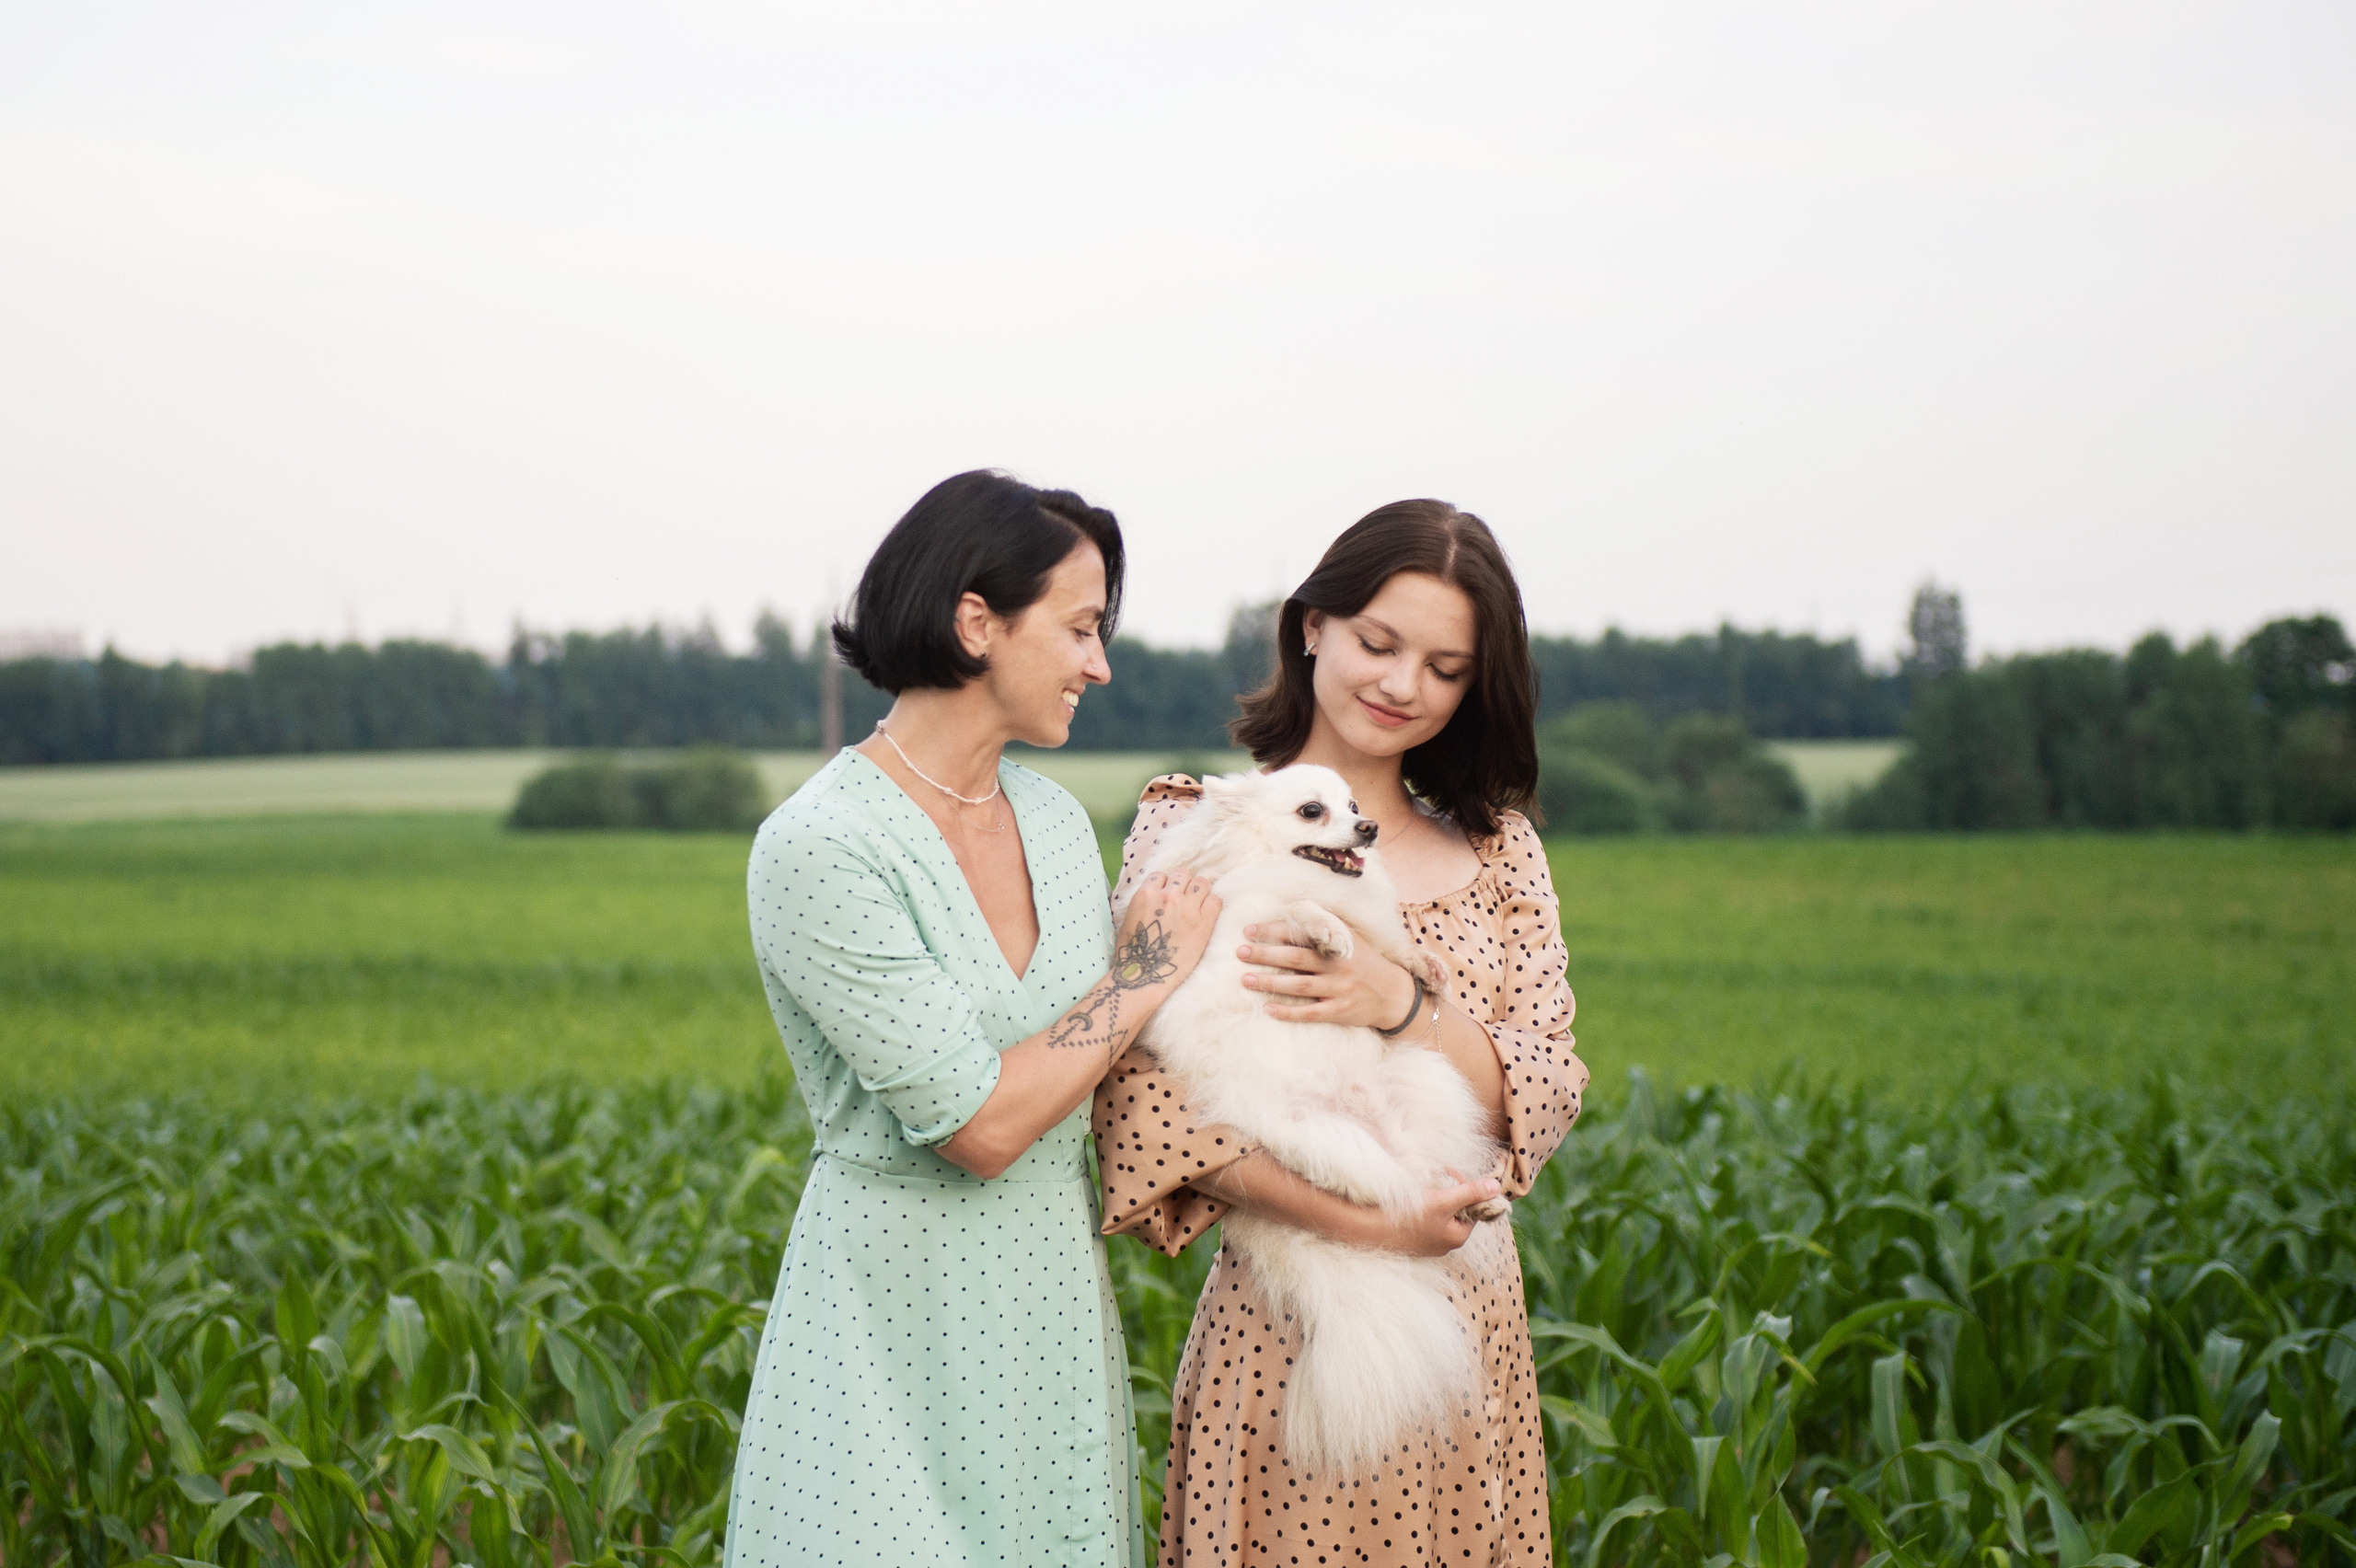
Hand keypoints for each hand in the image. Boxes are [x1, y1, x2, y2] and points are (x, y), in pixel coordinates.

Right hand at [1113, 866, 1222, 994]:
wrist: (1146, 975)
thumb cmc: (1133, 952)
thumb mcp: (1129, 919)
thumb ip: (1144, 902)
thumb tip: (1155, 895)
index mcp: (1146, 894)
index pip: (1162, 875)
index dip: (1166, 885)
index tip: (1168, 895)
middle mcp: (1168, 896)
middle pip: (1183, 874)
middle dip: (1183, 885)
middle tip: (1184, 900)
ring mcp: (1187, 908)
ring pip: (1202, 882)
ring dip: (1199, 892)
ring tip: (1197, 905)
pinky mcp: (1204, 922)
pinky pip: (1215, 900)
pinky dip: (1212, 905)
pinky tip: (1206, 915)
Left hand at [1237, 922, 1419, 1029]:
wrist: (1394, 994)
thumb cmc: (1366, 963)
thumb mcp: (1351, 940)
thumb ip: (1326, 929)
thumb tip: (1296, 913)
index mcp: (1337, 944)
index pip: (1300, 935)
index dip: (1274, 931)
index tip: (1249, 930)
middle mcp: (1337, 966)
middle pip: (1295, 958)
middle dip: (1265, 955)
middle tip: (1240, 952)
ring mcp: (1338, 990)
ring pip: (1299, 986)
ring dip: (1270, 983)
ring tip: (1246, 980)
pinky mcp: (1339, 1011)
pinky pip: (1310, 1013)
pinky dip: (1288, 1012)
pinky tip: (1268, 1009)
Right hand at [1356, 1173, 1502, 1256]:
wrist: (1369, 1230)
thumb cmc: (1408, 1217)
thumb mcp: (1443, 1201)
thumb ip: (1470, 1193)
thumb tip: (1496, 1187)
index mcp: (1457, 1237)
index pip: (1472, 1207)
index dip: (1464, 1186)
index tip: (1449, 1172)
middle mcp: (1445, 1244)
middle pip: (1457, 1211)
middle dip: (1450, 1190)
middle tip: (1438, 1174)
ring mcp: (1427, 1243)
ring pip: (1441, 1214)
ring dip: (1436, 1196)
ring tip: (1425, 1183)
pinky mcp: (1412, 1240)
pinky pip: (1426, 1220)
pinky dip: (1423, 1206)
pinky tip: (1412, 1197)